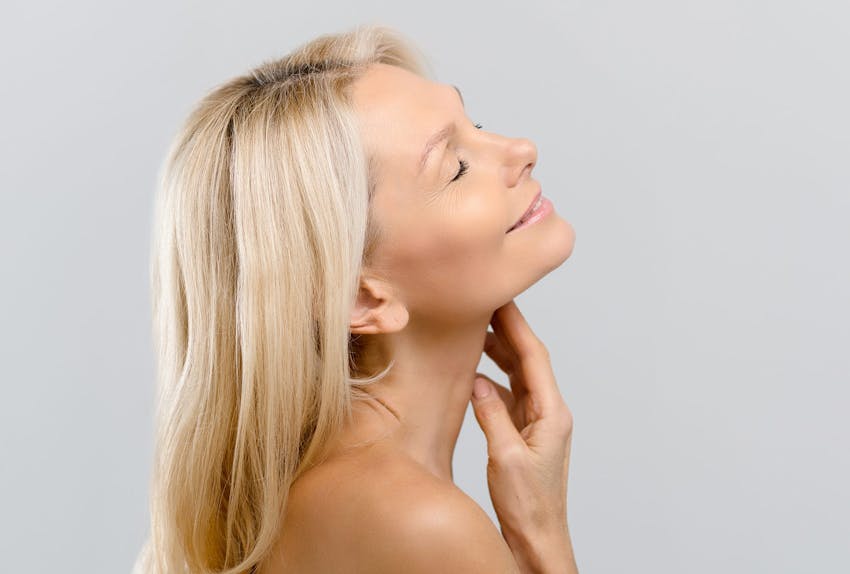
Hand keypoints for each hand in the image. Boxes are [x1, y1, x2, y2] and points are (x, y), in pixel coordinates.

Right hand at [470, 299, 573, 545]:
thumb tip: (477, 380)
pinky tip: (473, 374)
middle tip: (484, 304)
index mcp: (552, 414)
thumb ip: (492, 414)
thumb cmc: (529, 506)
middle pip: (527, 361)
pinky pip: (508, 396)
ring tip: (475, 331)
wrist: (538, 540)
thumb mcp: (505, 457)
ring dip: (498, 353)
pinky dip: (491, 381)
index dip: (517, 325)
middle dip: (507, 331)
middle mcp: (549, 413)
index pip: (534, 357)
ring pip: (517, 376)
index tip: (501, 297)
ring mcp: (537, 423)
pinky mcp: (524, 434)